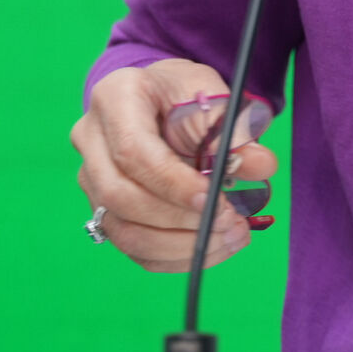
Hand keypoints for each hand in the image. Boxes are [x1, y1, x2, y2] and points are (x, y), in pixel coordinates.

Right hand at [71, 58, 279, 272]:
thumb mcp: (214, 95)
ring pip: (122, 231)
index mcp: (114, 98)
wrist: (161, 101)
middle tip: (230, 223)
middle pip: (119, 196)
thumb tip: (261, 165)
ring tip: (230, 237)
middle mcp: (91, 141)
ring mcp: (91, 180)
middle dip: (178, 219)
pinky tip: (212, 246)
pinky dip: (175, 256)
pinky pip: (132, 248)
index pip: (133, 152)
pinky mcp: (104, 210)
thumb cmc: (185, 94)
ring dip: (180, 245)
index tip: (215, 199)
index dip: (173, 183)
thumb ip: (235, 129)